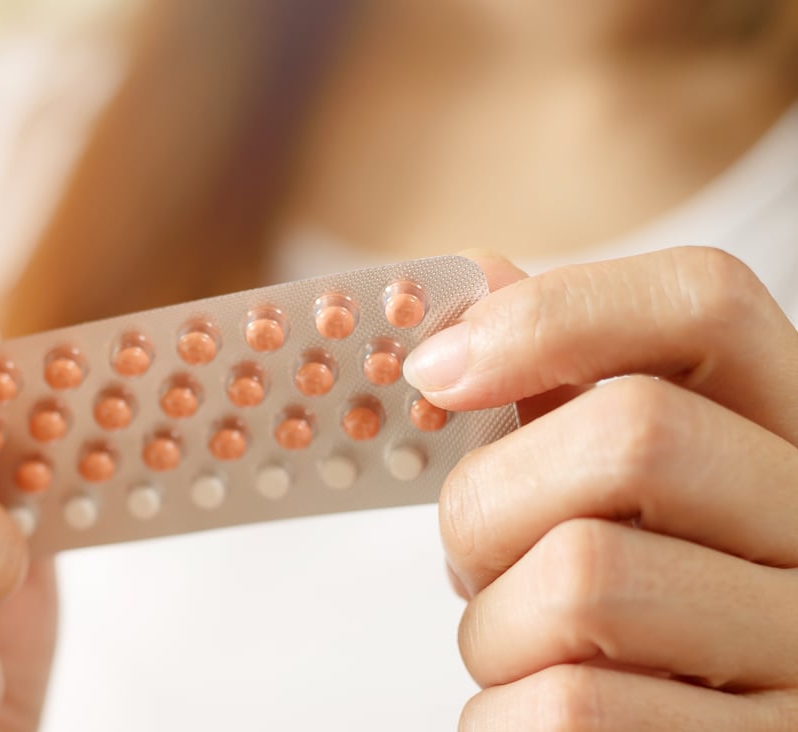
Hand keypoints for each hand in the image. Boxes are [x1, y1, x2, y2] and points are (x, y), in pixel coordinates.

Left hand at [408, 247, 797, 729]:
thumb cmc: (631, 618)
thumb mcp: (610, 493)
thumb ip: (558, 390)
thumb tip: (478, 277)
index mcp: (789, 436)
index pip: (707, 303)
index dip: (554, 314)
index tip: (436, 367)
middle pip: (634, 434)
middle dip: (488, 502)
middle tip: (470, 555)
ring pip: (584, 582)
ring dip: (492, 630)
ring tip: (516, 651)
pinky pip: (569, 712)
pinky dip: (502, 716)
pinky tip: (536, 713)